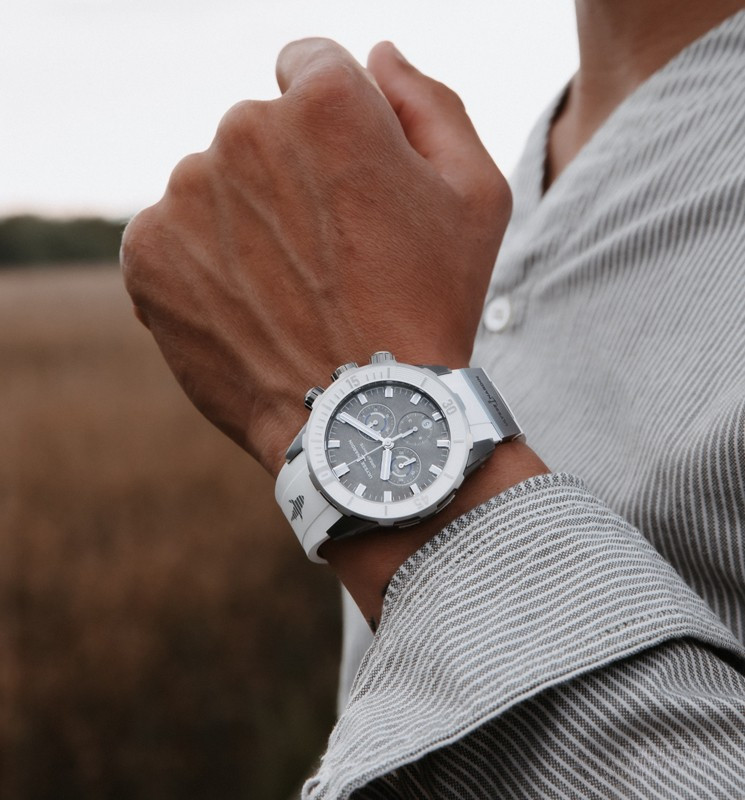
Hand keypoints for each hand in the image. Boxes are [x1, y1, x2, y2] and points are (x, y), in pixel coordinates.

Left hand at [120, 38, 511, 475]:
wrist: (363, 416)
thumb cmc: (430, 306)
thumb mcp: (475, 196)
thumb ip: (431, 103)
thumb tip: (380, 54)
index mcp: (327, 102)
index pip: (308, 66)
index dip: (334, 125)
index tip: (345, 183)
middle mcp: (244, 129)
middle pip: (258, 131)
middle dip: (289, 175)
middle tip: (328, 257)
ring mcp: (187, 193)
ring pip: (213, 186)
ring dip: (244, 223)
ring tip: (290, 294)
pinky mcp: (146, 253)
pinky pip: (172, 236)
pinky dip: (201, 265)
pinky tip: (248, 310)